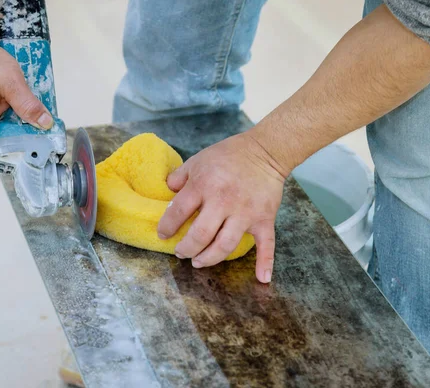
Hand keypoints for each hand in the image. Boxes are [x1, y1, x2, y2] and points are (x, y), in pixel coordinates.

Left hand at [157, 132, 286, 282]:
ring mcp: (245, 213)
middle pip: (200, 235)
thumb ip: (179, 177)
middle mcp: (223, 201)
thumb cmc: (228, 155)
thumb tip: (166, 191)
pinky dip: (266, 263)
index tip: (163, 234)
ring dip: (209, 258)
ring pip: (225, 245)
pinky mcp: (264, 219)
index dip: (167, 226)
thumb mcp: (198, 160)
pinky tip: (262, 278)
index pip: (178, 212)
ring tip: (199, 262)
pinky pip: (266, 244)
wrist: (265, 151)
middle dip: (186, 248)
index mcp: (204, 185)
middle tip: (181, 253)